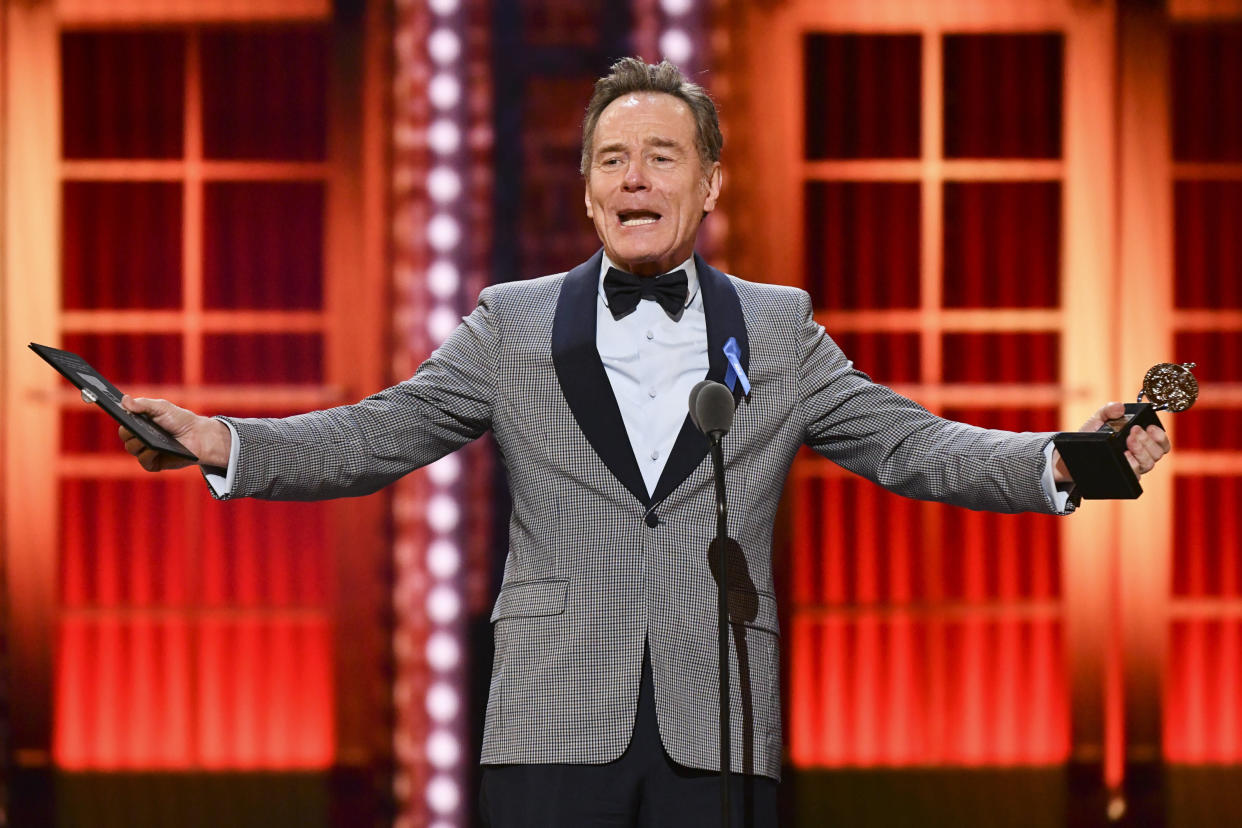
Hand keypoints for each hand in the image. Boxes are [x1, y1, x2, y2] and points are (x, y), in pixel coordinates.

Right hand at [118, 395, 231, 470]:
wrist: (197, 436)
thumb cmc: (179, 420)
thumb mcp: (162, 408)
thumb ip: (144, 404)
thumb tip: (124, 400)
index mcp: (138, 422)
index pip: (123, 420)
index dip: (120, 416)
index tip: (118, 412)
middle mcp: (139, 437)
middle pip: (125, 435)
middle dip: (130, 431)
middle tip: (136, 427)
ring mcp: (145, 451)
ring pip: (132, 448)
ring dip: (139, 442)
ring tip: (149, 438)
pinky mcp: (153, 463)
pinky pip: (144, 461)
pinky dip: (148, 455)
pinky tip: (155, 449)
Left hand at [1051, 401, 1171, 483]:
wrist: (1071, 453)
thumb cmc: (1089, 436)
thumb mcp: (1098, 419)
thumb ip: (1109, 410)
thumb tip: (1120, 407)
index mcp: (1140, 441)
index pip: (1161, 443)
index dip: (1161, 436)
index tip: (1150, 428)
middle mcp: (1139, 455)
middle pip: (1157, 453)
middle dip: (1147, 440)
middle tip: (1133, 432)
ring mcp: (1131, 467)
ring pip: (1148, 464)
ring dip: (1141, 451)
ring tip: (1128, 441)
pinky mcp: (1122, 476)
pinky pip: (1134, 476)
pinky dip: (1132, 465)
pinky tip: (1124, 456)